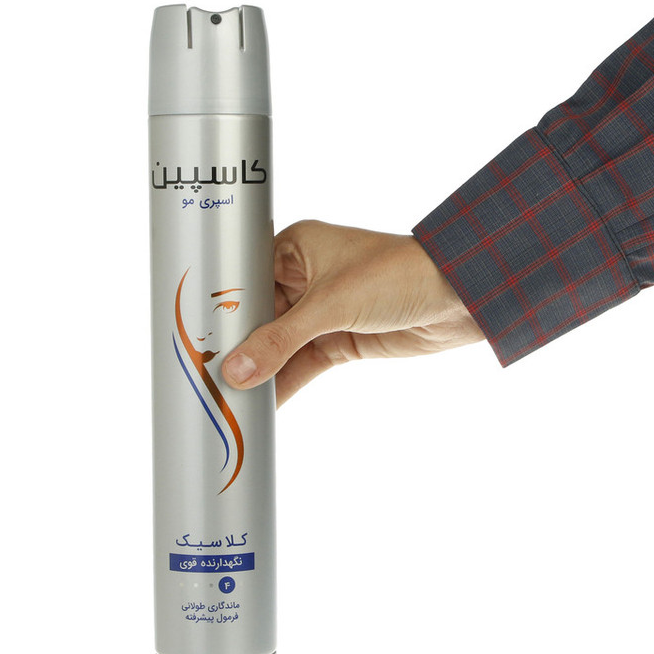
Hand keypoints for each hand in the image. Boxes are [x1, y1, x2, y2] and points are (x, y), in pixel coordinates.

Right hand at [222, 220, 485, 405]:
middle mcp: (303, 278)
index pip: (242, 281)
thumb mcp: (331, 305)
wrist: (461, 296)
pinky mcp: (339, 339)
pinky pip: (302, 364)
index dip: (218, 313)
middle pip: (257, 318)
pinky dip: (285, 383)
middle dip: (237, 349)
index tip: (192, 342)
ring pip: (278, 345)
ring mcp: (321, 311)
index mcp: (295, 249)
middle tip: (205, 379)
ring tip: (229, 399)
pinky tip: (265, 405)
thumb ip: (281, 341)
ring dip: (260, 371)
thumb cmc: (399, 273)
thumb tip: (238, 371)